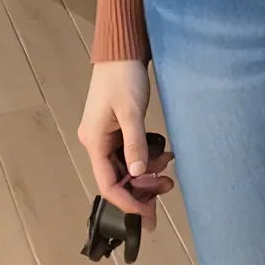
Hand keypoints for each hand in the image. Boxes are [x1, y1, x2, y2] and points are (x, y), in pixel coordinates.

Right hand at [78, 59, 175, 233]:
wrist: (122, 48)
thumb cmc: (124, 77)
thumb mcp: (132, 111)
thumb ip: (135, 143)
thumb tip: (139, 176)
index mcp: (94, 141)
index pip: (108, 184)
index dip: (127, 202)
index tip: (148, 215)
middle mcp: (96, 142)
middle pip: (118, 177)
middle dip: (142, 187)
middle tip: (168, 188)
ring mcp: (106, 135)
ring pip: (126, 165)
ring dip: (147, 171)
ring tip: (169, 169)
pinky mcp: (116, 127)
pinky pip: (130, 151)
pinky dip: (146, 156)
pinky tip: (164, 153)